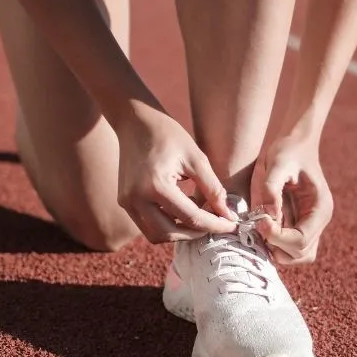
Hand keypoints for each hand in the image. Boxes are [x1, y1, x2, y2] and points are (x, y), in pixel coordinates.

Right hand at [115, 105, 237, 242]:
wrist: (136, 121)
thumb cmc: (168, 135)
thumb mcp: (197, 159)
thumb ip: (213, 189)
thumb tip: (228, 215)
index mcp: (156, 185)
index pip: (191, 217)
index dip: (215, 224)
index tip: (232, 225)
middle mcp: (137, 198)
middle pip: (170, 233)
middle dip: (196, 233)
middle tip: (216, 224)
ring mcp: (127, 202)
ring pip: (156, 235)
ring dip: (179, 232)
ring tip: (199, 219)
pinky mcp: (125, 202)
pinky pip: (147, 225)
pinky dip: (166, 224)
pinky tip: (182, 211)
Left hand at [251, 134, 331, 264]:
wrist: (294, 143)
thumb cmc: (288, 150)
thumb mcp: (277, 162)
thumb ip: (271, 188)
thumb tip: (268, 216)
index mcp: (320, 208)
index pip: (302, 240)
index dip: (278, 237)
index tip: (260, 221)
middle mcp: (318, 221)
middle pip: (300, 253)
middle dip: (276, 245)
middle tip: (258, 224)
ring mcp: (310, 225)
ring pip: (296, 256)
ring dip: (275, 249)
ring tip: (260, 227)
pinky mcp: (298, 225)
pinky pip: (289, 248)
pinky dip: (274, 245)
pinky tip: (262, 227)